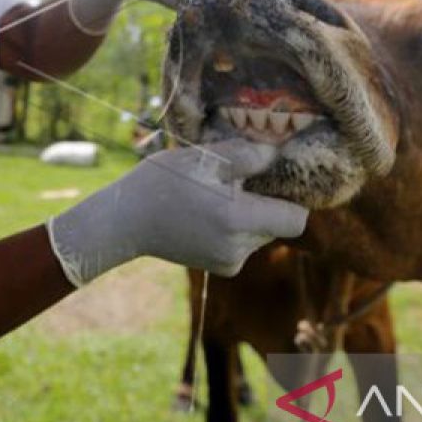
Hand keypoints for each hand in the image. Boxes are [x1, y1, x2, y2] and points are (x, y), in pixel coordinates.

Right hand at [46, 139, 308, 285]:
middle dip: (266, 203)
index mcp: (239, 219)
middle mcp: (239, 247)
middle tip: (238, 181)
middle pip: (279, 226)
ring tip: (216, 197)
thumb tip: (280, 153)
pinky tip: (208, 215)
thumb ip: (248, 155)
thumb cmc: (163, 182)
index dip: (292, 198)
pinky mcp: (221, 268)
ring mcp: (230, 262)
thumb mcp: (204, 157)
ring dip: (249, 215)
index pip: (297, 219)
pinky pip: (244, 244)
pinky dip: (235, 229)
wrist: (125, 221)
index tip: (275, 180)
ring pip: (261, 234)